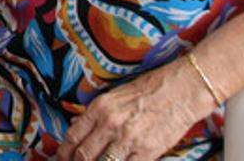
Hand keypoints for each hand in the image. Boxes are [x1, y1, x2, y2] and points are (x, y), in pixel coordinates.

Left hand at [55, 58, 212, 160]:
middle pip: (83, 155)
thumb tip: (74, 126)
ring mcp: (129, 139)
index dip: (64, 153)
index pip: (73, 136)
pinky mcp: (148, 151)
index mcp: (100, 108)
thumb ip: (94, 114)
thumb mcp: (115, 96)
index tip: (61, 159)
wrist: (182, 89)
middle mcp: (111, 123)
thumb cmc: (150, 89)